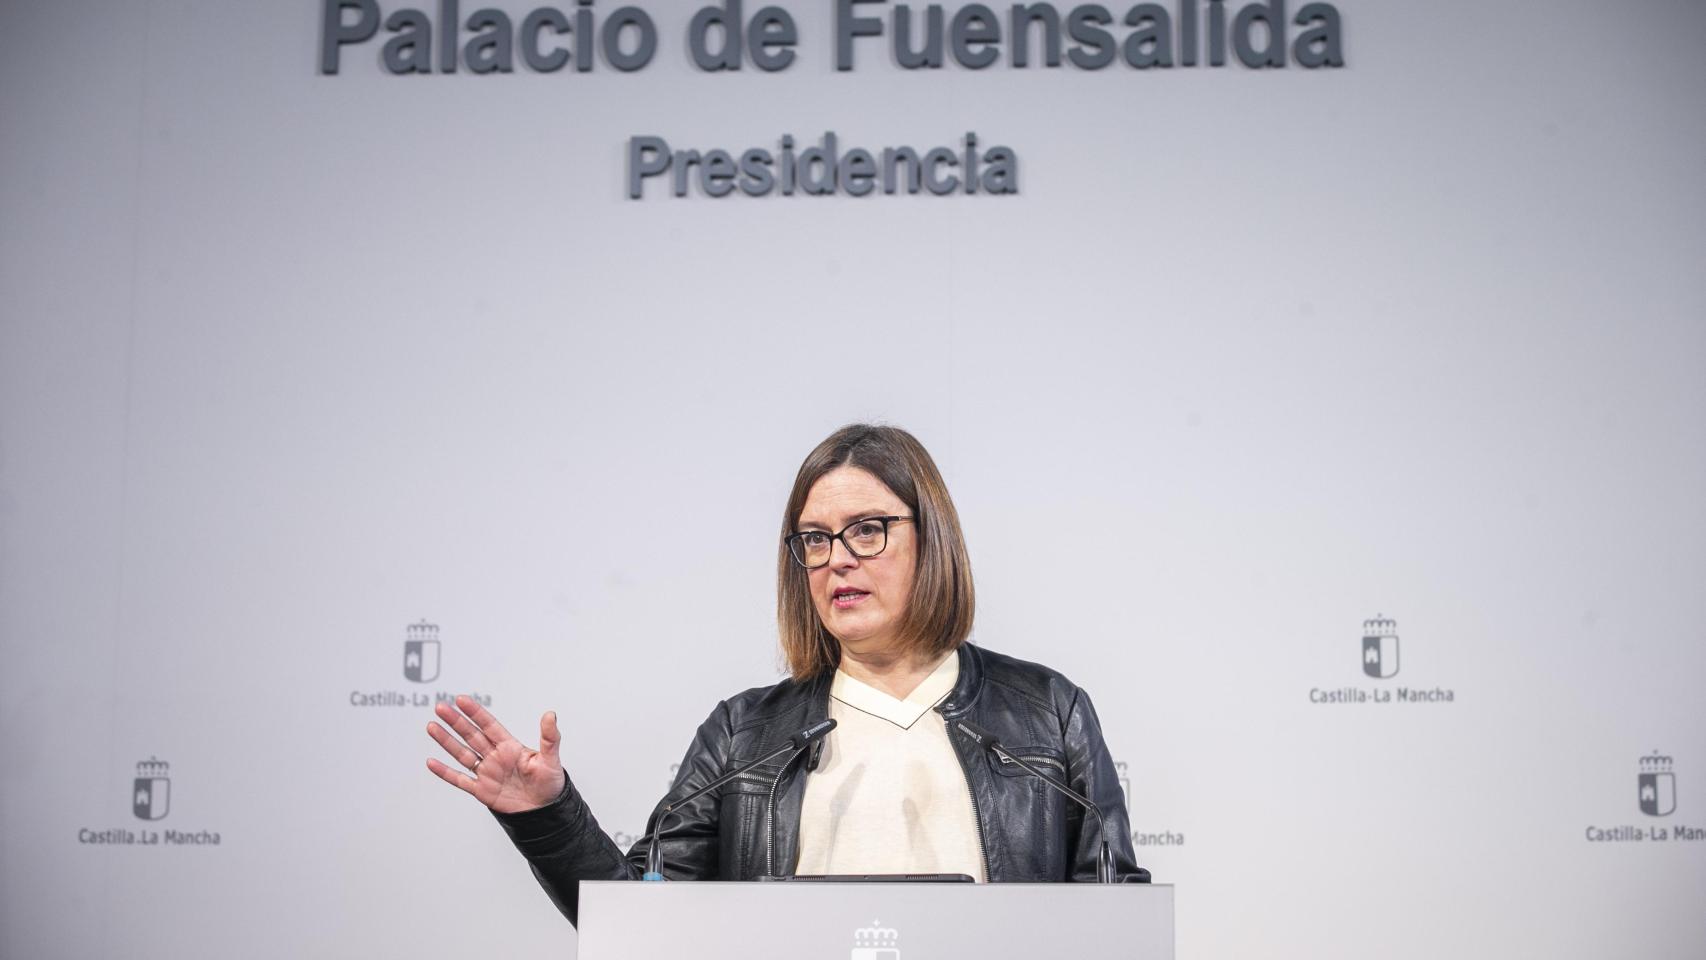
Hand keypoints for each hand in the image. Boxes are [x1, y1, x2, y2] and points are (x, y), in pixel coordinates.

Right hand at [426, 695, 566, 813]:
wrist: (545, 812)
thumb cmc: (551, 784)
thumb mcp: (551, 759)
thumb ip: (550, 737)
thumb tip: (550, 715)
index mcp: (510, 747)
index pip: (489, 725)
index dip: (475, 713)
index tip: (461, 700)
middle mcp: (496, 757)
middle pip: (471, 735)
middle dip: (456, 721)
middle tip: (440, 707)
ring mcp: (487, 773)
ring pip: (462, 754)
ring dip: (447, 741)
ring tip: (432, 727)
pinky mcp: (482, 791)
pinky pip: (460, 780)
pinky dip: (445, 773)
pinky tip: (432, 762)